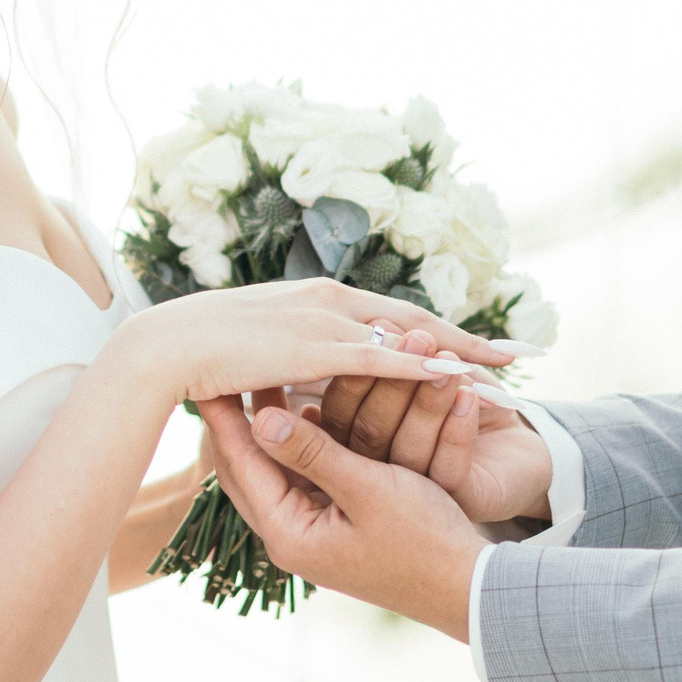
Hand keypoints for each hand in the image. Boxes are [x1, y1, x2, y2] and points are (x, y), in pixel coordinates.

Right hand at [103, 280, 517, 410]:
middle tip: (516, 354)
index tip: (473, 348)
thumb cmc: (202, 353)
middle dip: (466, 340)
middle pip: (415, 320)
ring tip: (505, 371)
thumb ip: (292, 359)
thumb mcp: (261, 352)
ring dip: (459, 354)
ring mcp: (325, 321)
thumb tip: (307, 382)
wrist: (165, 348)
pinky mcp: (315, 347)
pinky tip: (457, 377)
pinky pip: (382, 357)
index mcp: (317, 300)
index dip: (434, 333)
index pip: (391, 316)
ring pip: (409, 336)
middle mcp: (330, 301)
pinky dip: (422, 365)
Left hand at [200, 391, 489, 640]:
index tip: (208, 376)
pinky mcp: (335, 523)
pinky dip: (301, 441)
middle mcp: (292, 535)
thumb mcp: (368, 489)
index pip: (240, 465)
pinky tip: (302, 406)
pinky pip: (305, 474)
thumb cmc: (424, 541)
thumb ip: (313, 453)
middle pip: (249, 467)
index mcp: (289, 534)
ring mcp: (313, 532)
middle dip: (240, 419)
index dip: (224, 418)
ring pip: (276, 468)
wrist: (469, 588)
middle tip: (227, 372)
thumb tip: (259, 418)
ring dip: (270, 426)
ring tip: (260, 379)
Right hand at [318, 332, 554, 525]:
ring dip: (429, 404)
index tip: (380, 332)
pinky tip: (470, 398)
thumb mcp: (432, 372)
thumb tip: (378, 322)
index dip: (359, 375)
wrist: (518, 447)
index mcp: (355, 441)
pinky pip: (448, 470)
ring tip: (449, 365)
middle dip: (394, 383)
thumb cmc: (463, 401)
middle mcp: (375, 475)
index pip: (342, 411)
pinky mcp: (455, 503)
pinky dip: (458, 430)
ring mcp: (413, 497)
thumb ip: (403, 359)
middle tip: (417, 342)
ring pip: (406, 453)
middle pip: (368, 433)